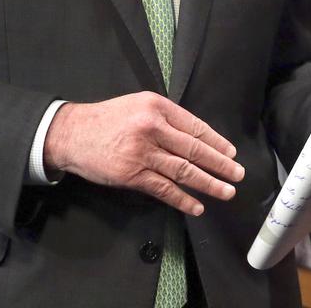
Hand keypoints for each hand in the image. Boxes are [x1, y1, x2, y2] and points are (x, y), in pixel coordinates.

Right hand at [43, 92, 242, 215]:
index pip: (195, 126)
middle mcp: (152, 128)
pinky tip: (197, 205)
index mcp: (157, 107)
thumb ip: (166, 118)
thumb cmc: (108, 119)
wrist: (72, 134)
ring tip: (226, 191)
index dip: (216, 142)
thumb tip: (197, 138)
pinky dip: (182, 199)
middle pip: (194, 149)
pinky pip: (163, 189)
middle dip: (220, 164)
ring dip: (208, 183)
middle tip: (237, 174)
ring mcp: (142, 153)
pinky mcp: (131, 175)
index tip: (231, 153)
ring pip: (183, 170)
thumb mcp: (139, 105)